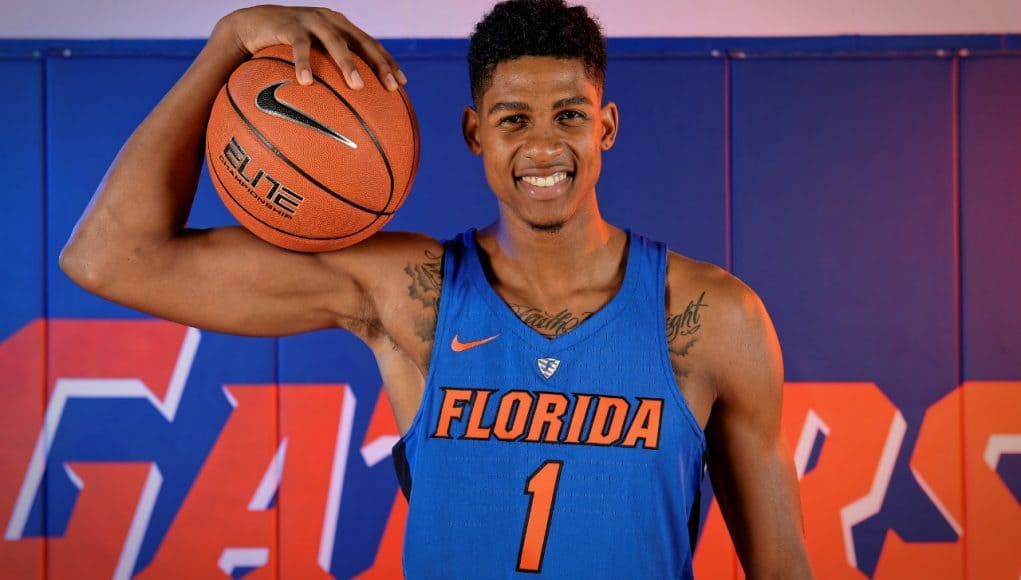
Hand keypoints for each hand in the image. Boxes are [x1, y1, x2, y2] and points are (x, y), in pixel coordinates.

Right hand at [215, 5, 406, 89]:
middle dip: (378, 64)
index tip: (402, 85)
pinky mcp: (288, 23)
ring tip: (357, 86)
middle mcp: (330, 21)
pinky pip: (299, 46)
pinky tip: (306, 82)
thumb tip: (345, 118)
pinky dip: (304, 63)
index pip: (370, 45)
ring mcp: (310, 20)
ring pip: (335, 41)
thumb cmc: (282, 51)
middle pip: (362, 41)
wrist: (248, 26)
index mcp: (339, 28)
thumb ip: (327, 78)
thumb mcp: (309, 61)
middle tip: (391, 88)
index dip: (387, 62)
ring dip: (348, 64)